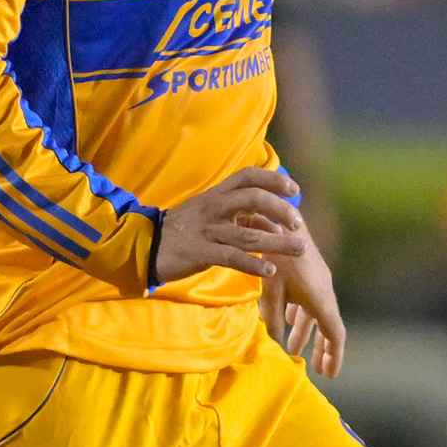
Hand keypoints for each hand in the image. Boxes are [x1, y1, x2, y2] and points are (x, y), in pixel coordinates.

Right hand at [152, 167, 308, 289]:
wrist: (146, 246)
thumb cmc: (183, 230)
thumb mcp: (209, 214)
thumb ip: (239, 214)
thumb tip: (273, 222)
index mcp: (216, 194)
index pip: (248, 176)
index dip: (273, 180)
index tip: (294, 190)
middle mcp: (214, 207)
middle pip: (253, 199)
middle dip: (280, 209)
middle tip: (298, 222)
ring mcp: (207, 230)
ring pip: (248, 233)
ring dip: (278, 242)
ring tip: (300, 249)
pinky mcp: (201, 252)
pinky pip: (232, 257)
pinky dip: (254, 264)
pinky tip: (270, 271)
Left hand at [258, 226, 345, 377]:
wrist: (281, 219)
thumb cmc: (275, 256)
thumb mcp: (271, 291)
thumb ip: (272, 319)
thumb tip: (274, 340)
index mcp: (321, 300)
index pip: (335, 334)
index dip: (334, 356)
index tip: (330, 374)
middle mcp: (324, 291)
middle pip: (328, 326)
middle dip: (322, 349)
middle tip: (316, 367)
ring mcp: (318, 281)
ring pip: (316, 313)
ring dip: (307, 332)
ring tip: (295, 349)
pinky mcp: (309, 272)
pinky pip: (310, 301)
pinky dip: (301, 316)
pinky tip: (289, 320)